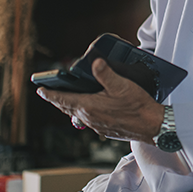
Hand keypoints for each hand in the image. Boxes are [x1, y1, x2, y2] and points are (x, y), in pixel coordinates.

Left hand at [37, 58, 164, 142]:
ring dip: (70, 106)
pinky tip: (90, 108)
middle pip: (67, 108)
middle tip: (49, 94)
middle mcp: (89, 118)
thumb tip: (94, 62)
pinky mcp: (105, 129)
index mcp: (89, 106)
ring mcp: (97, 125)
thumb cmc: (138, 107)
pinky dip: (83, 112)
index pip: (62, 99)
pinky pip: (88, 119)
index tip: (40, 90)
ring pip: (77, 114)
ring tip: (67, 99)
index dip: (50, 94)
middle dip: (57, 100)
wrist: (152, 126)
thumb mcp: (121, 85)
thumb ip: (105, 73)